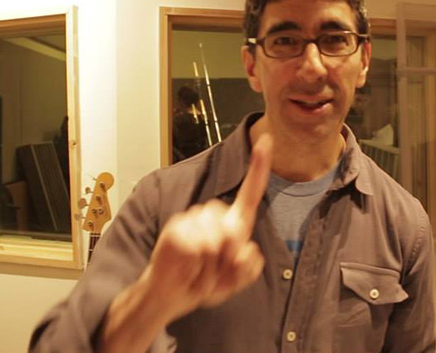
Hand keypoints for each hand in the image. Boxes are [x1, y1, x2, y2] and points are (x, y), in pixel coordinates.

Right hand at [143, 133, 272, 322]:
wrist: (170, 297)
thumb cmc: (203, 283)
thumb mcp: (232, 281)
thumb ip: (247, 268)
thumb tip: (247, 247)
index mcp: (231, 222)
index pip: (250, 192)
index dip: (259, 167)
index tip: (266, 140)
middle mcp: (211, 215)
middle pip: (234, 230)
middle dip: (228, 258)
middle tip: (213, 272)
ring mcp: (191, 219)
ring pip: (215, 242)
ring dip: (211, 268)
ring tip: (199, 272)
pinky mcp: (175, 230)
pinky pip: (196, 250)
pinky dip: (196, 269)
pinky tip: (186, 271)